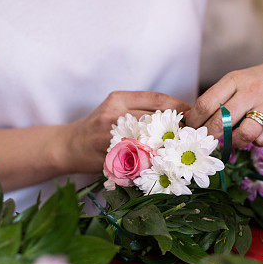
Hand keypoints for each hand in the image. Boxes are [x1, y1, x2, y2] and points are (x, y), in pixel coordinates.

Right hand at [60, 91, 189, 172]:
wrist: (68, 147)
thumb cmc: (98, 128)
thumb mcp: (116, 109)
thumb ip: (142, 109)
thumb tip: (181, 116)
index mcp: (118, 98)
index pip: (157, 99)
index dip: (180, 108)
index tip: (194, 116)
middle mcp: (114, 114)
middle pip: (157, 119)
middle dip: (178, 129)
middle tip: (193, 137)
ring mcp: (111, 136)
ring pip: (151, 140)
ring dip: (170, 147)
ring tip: (183, 151)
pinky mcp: (110, 156)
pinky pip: (138, 159)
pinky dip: (154, 162)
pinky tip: (165, 165)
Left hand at [185, 49, 262, 147]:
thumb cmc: (261, 80)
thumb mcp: (238, 80)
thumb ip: (218, 98)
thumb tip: (191, 120)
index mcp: (235, 80)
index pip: (205, 104)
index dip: (194, 122)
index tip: (192, 130)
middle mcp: (252, 91)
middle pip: (221, 122)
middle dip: (210, 136)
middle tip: (208, 140)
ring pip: (243, 134)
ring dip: (234, 142)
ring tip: (233, 140)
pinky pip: (262, 140)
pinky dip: (256, 141)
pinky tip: (257, 133)